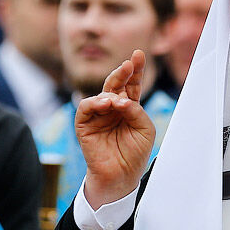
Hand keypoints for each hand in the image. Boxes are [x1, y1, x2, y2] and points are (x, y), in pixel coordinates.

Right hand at [76, 50, 155, 208]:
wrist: (120, 176)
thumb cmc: (135, 153)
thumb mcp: (144, 129)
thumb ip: (137, 111)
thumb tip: (122, 100)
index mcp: (129, 107)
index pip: (132, 84)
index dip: (135, 69)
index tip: (139, 54)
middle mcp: (113, 108)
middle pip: (116, 84)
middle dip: (122, 72)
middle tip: (128, 64)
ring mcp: (98, 115)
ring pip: (102, 93)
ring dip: (111, 92)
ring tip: (118, 102)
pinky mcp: (85, 124)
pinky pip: (86, 106)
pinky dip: (95, 102)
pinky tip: (106, 104)